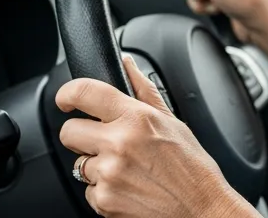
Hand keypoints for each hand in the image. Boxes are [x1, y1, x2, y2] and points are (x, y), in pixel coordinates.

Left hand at [56, 55, 255, 217]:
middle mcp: (118, 144)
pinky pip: (88, 190)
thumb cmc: (192, 167)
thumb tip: (127, 64)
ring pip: (79, 163)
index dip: (67, 94)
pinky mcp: (104, 201)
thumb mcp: (172, 121)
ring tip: (126, 168)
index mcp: (136, 118)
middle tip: (103, 140)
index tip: (66, 99)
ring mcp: (109, 174)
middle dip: (81, 134)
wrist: (201, 208)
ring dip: (96, 165)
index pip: (84, 92)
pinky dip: (103, 190)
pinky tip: (128, 186)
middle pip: (69, 131)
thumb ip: (143, 89)